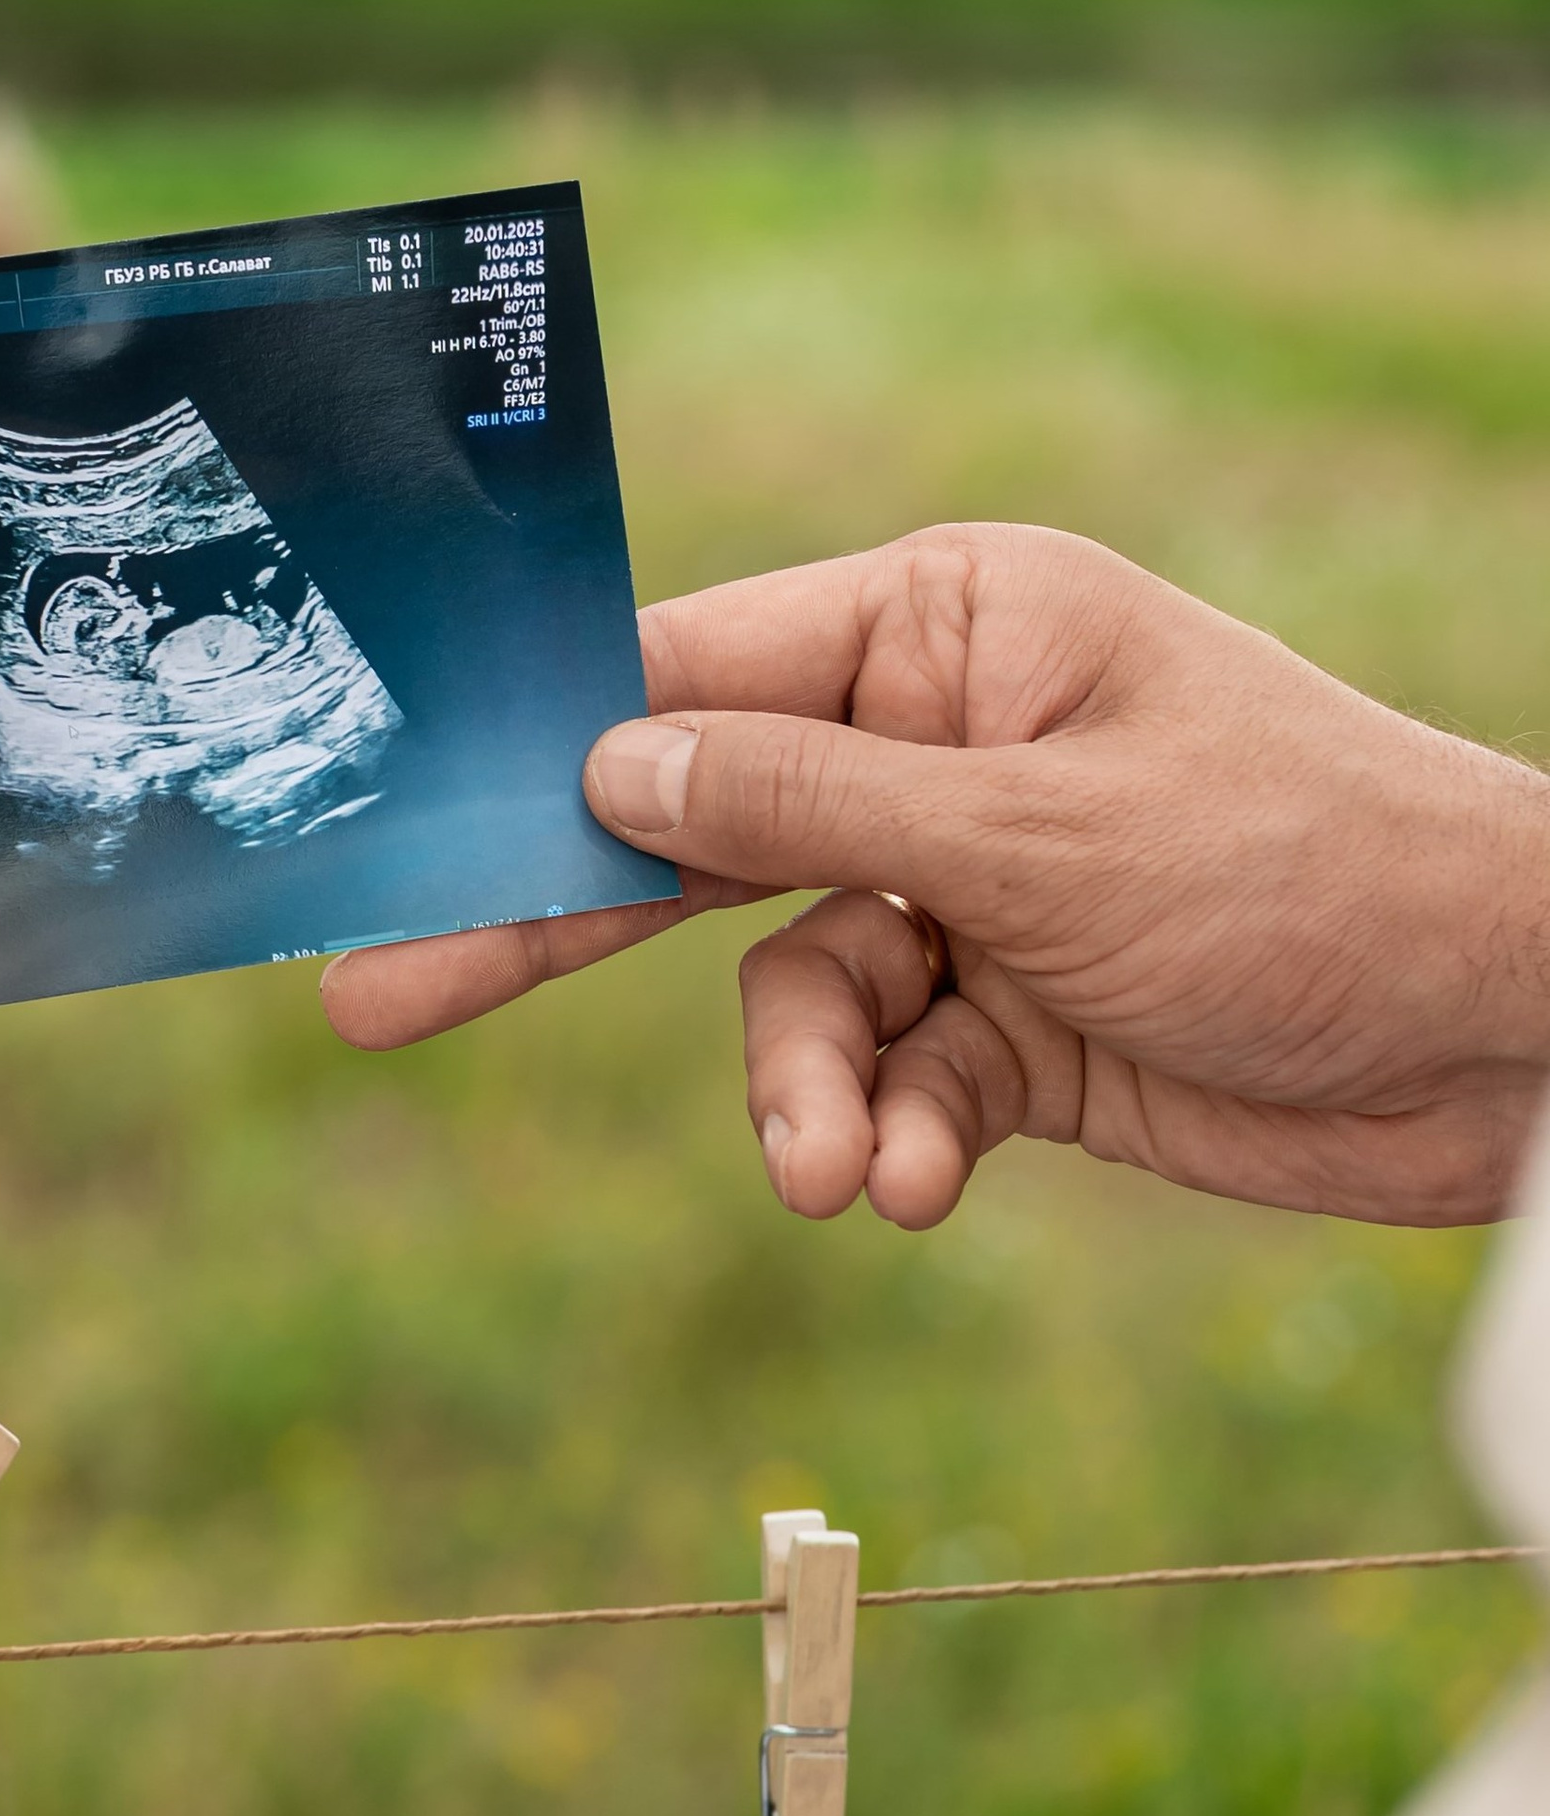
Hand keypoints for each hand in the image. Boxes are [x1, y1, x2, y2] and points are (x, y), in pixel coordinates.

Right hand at [325, 525, 1549, 1229]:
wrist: (1509, 1039)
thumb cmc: (1307, 868)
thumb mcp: (1042, 832)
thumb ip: (810, 806)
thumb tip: (609, 760)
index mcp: (947, 628)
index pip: (697, 666)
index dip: (547, 743)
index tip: (405, 819)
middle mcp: (939, 745)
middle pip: (695, 833)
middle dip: (557, 928)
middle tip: (377, 996)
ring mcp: (971, 889)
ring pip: (789, 994)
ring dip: (802, 1092)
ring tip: (838, 1173)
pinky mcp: (1008, 1025)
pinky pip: (882, 1083)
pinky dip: (885, 1139)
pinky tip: (915, 1187)